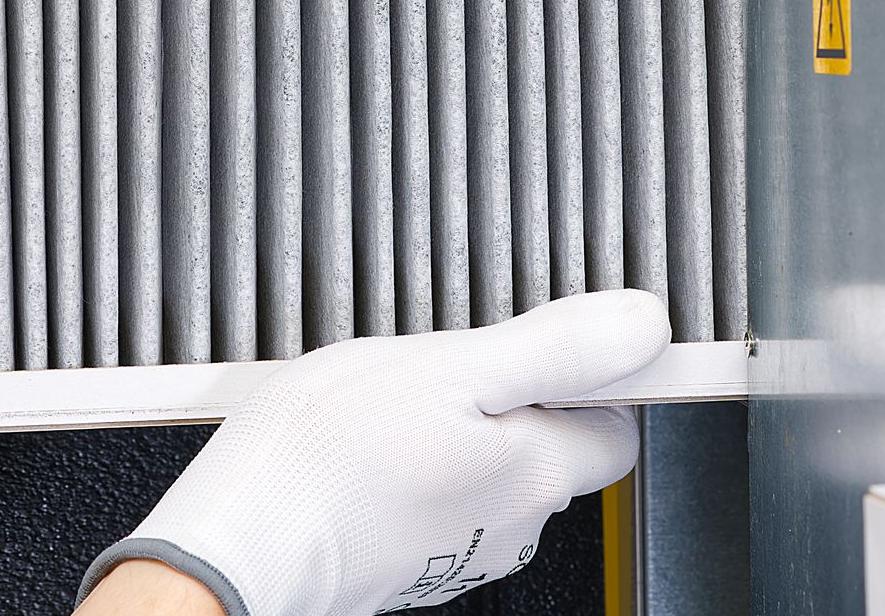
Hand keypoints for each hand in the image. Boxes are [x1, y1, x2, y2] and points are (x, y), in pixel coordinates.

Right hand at [80, 290, 670, 615]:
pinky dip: (413, 463)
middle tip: (448, 363)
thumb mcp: (450, 367)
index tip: (545, 345)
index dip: (589, 378)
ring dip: (456, 429)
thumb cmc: (328, 459)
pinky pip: (434, 494)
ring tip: (395, 400)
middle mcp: (510, 524)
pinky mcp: (405, 560)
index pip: (616, 429)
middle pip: (548, 448)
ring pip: (486, 470)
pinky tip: (365, 441)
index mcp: (534, 472)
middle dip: (510, 398)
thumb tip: (643, 325)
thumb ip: (556, 347)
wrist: (241, 543)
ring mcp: (456, 550)